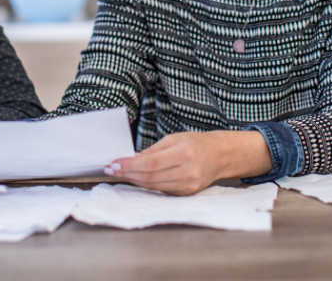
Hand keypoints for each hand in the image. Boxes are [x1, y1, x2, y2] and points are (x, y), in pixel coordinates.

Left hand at [104, 130, 271, 195]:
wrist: (219, 156)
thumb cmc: (196, 143)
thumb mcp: (174, 138)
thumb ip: (153, 150)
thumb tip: (131, 159)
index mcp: (185, 153)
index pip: (151, 163)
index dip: (130, 165)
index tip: (114, 163)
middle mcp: (188, 171)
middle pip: (150, 177)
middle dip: (128, 173)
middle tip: (112, 169)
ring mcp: (188, 185)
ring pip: (154, 186)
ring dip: (134, 180)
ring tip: (120, 173)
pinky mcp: (186, 193)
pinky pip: (161, 190)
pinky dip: (146, 184)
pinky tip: (136, 178)